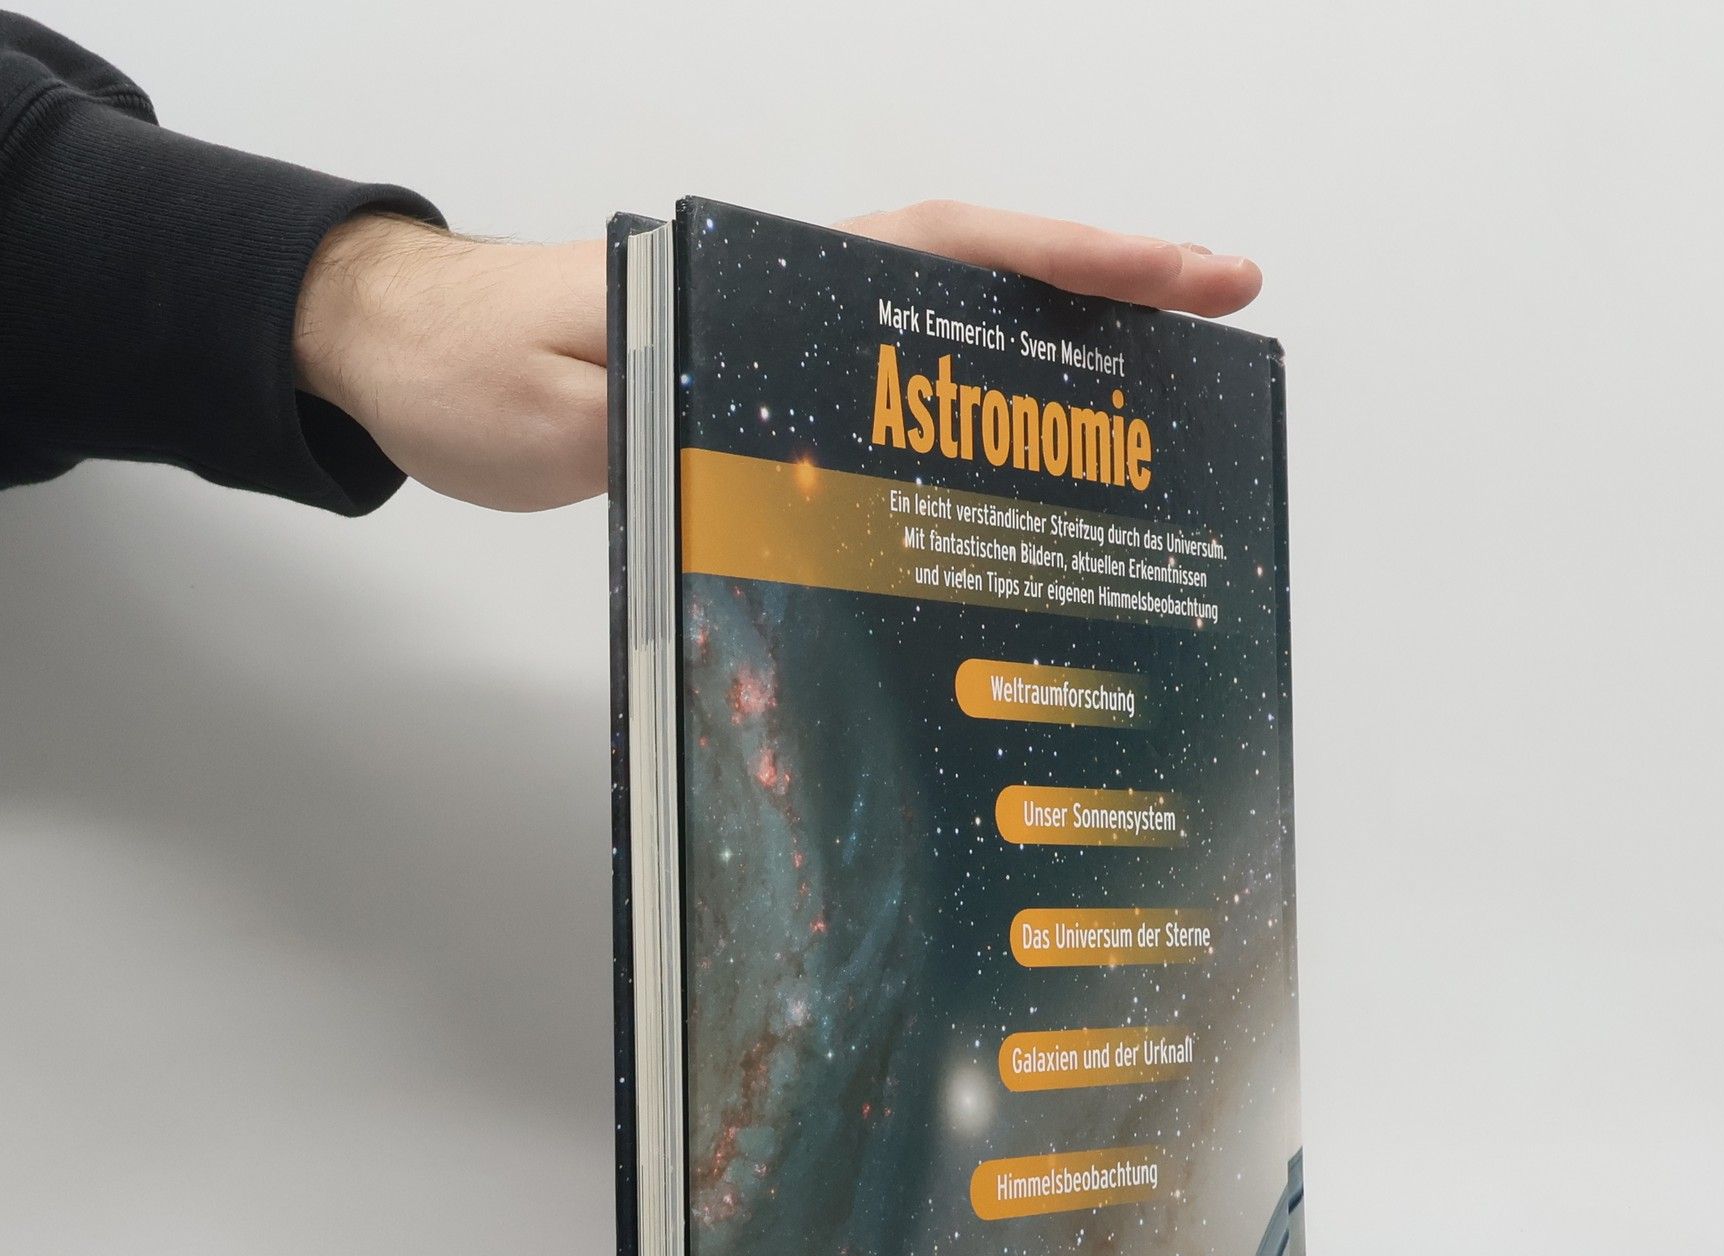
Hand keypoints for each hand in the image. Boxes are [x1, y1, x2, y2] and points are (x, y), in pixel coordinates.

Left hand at [294, 203, 1263, 513]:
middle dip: (1106, 286)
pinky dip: (974, 394)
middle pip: (977, 274)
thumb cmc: (465, 369)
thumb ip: (667, 413)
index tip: (1177, 268)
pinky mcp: (760, 383)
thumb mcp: (560, 407)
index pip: (942, 248)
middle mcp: (784, 291)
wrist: (396, 351)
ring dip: (1056, 339)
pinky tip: (1024, 437)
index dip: (1067, 256)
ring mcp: (780, 335)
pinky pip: (895, 383)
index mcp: (755, 275)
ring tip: (1165, 380)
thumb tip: (782, 435)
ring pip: (947, 326)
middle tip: (1224, 307)